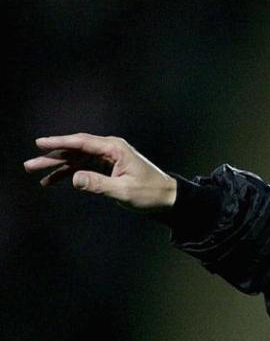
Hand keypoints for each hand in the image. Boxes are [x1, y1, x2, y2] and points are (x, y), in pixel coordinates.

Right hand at [24, 133, 177, 211]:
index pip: (82, 143)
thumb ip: (98, 184)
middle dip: (52, 156)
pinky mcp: (107, 167)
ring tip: (35, 172)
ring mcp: (108, 158)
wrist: (168, 198)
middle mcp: (110, 149)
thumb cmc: (150, 193)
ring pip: (76, 159)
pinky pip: (83, 167)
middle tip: (30, 164)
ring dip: (56, 166)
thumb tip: (74, 178)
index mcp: (115, 149)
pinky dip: (69, 173)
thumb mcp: (124, 191)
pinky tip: (52, 181)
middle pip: (75, 149)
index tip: (40, 143)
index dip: (59, 142)